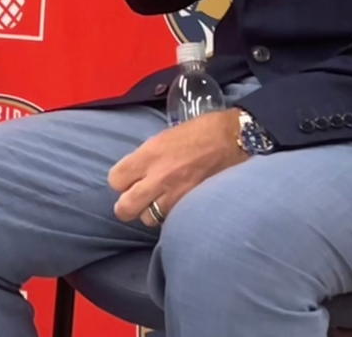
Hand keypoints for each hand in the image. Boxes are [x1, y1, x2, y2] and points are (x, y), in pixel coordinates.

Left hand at [108, 109, 246, 226]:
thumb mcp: (164, 137)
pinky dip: (171, 216)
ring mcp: (175, 196)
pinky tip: (177, 205)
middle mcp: (158, 178)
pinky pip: (171, 220)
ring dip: (151, 212)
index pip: (115, 180)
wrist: (236, 139)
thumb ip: (147, 158)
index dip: (121, 181)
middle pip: (125, 208)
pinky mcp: (192, 206)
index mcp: (149, 155)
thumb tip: (136, 173)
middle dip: (127, 206)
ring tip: (161, 201)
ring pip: (148, 219)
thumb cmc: (201, 131)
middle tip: (135, 200)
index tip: (129, 179)